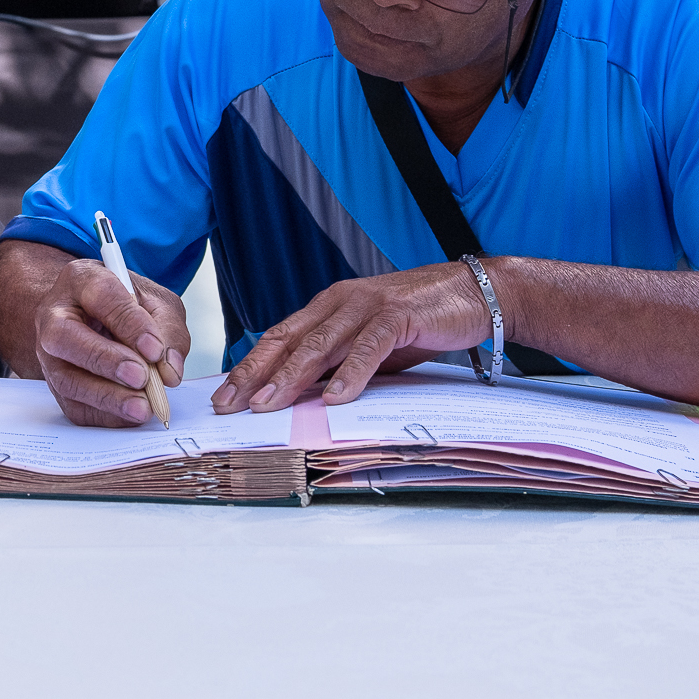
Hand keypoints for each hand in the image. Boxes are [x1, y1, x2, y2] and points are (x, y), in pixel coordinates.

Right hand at [33, 259, 187, 428]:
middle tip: (141, 377)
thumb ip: (168, 330)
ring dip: (106, 396)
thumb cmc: (128, 308)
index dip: (128, 323)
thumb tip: (169, 371)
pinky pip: (73, 406)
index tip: (154, 348)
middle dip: (105, 360)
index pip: (100, 294)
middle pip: (65, 337)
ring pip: (66, 378)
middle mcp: (54, 315)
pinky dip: (105, 415)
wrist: (96, 320)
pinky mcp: (55, 385)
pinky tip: (131, 415)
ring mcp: (49, 353)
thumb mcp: (156, 303)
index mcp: (81, 279)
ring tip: (142, 407)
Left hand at [212, 264, 493, 413]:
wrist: (473, 293)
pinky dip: (351, 373)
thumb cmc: (417, 321)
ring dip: (292, 376)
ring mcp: (368, 306)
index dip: (250, 366)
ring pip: (320, 344)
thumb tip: (303, 398)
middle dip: (256, 374)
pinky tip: (336, 397)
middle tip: (231, 405)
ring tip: (269, 404)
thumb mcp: (369, 345)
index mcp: (328, 307)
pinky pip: (369, 347)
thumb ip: (338, 363)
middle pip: (289, 340)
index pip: (279, 338)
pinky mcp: (398, 315)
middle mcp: (340, 302)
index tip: (225, 396)